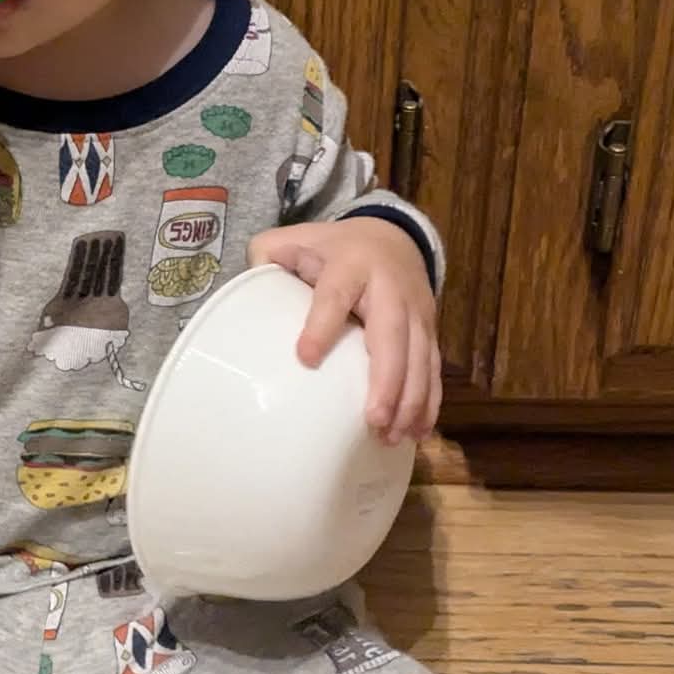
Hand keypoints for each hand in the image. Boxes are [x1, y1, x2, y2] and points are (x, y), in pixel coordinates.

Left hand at [246, 217, 440, 442]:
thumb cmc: (333, 248)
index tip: (306, 357)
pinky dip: (429, 400)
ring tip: (392, 436)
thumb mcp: (297, 239)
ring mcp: (415, 310)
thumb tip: (241, 294)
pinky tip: (417, 430)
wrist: (392, 237)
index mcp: (349, 266)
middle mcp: (388, 289)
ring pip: (419, 356)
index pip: (335, 295)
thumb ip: (267, 257)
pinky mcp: (429, 329)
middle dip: (387, 379)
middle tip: (373, 419)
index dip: (322, 325)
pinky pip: (433, 367)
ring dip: (410, 399)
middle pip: (392, 335)